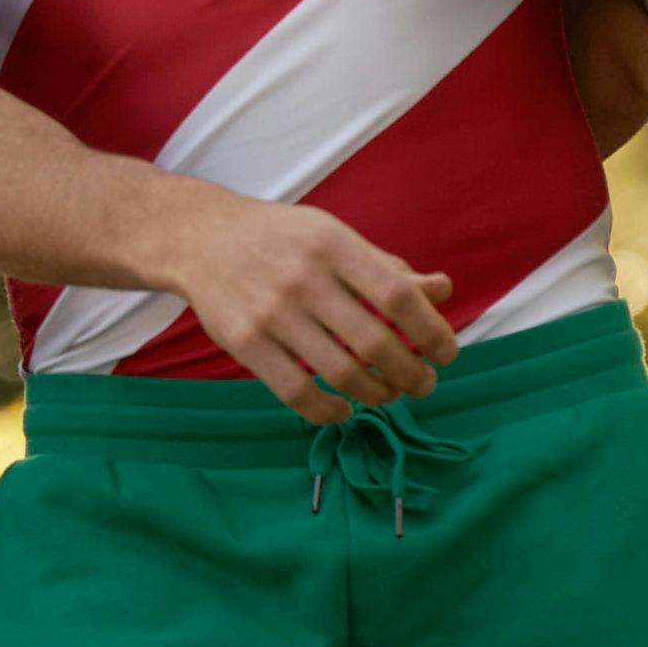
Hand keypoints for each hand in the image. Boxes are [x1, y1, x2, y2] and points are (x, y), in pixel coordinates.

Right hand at [163, 190, 456, 426]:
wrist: (201, 237)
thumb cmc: (281, 239)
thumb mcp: (334, 236)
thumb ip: (386, 267)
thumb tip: (441, 290)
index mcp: (333, 245)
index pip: (397, 295)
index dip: (430, 330)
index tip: (446, 352)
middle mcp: (304, 278)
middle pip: (374, 342)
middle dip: (410, 373)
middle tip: (423, 383)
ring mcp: (271, 313)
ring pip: (340, 373)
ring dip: (377, 394)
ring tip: (389, 394)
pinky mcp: (244, 343)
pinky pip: (296, 392)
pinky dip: (328, 410)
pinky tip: (344, 408)